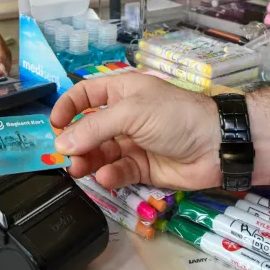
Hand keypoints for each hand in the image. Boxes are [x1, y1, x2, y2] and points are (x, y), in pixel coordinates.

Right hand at [51, 73, 221, 190]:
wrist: (216, 146)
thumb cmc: (175, 116)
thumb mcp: (132, 113)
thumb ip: (94, 128)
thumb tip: (61, 142)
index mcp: (122, 92)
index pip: (85, 94)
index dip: (67, 107)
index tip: (53, 125)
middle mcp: (124, 116)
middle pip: (88, 129)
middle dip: (75, 142)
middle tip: (65, 157)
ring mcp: (133, 143)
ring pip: (99, 153)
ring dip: (87, 161)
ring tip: (80, 169)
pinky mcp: (142, 168)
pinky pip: (117, 171)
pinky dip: (109, 175)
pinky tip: (107, 177)